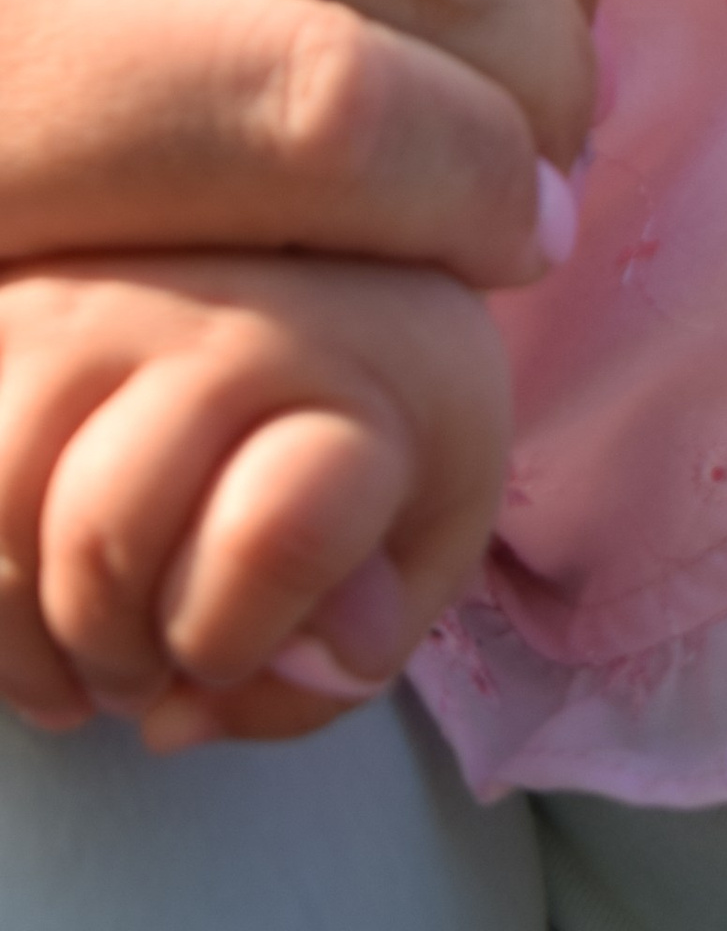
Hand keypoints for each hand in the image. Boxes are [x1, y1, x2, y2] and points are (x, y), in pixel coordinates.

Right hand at [0, 253, 506, 748]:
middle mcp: (231, 304)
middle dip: (117, 652)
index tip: (240, 656)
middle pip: (108, 523)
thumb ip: (343, 651)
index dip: (231, 640)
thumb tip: (178, 719)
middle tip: (149, 678)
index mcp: (370, 357)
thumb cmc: (384, 420)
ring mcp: (106, 291)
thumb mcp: (424, 541)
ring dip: (28, 625)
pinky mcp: (13, 307)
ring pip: (1, 496)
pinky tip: (28, 603)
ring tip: (87, 652)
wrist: (338, 268)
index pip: (274, 529)